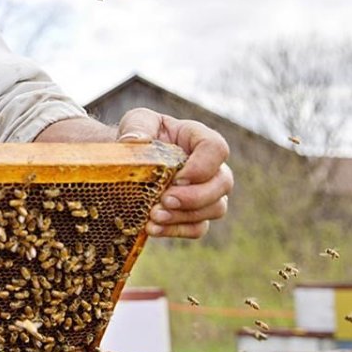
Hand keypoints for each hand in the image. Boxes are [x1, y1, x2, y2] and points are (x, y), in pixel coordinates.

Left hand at [116, 107, 232, 238]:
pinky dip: (176, 231)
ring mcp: (207, 192)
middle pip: (223, 184)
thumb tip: (134, 140)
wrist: (129, 160)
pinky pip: (198, 228)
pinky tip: (152, 229)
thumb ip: (137, 127)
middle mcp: (211, 166)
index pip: (216, 149)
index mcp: (199, 138)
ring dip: (185, 216)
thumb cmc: (139, 136)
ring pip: (215, 209)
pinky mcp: (195, 213)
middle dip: (194, 197)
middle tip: (165, 200)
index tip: (176, 178)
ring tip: (154, 216)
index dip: (202, 167)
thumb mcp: (136, 121)